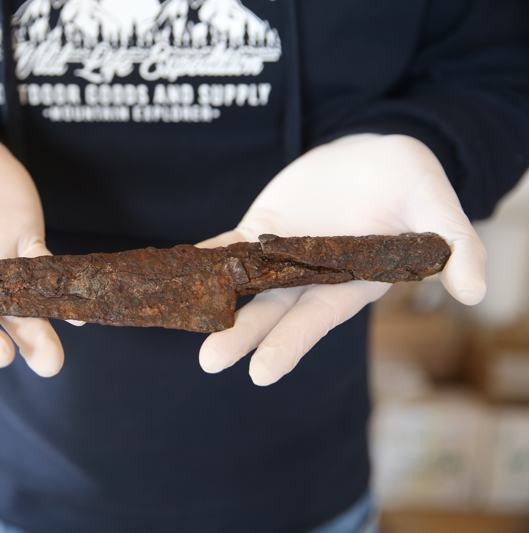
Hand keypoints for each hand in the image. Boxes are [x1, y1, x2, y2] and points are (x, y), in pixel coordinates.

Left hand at [196, 134, 485, 385]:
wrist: (372, 155)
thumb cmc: (409, 181)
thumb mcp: (436, 206)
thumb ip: (454, 246)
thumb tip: (477, 292)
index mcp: (351, 282)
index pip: (316, 319)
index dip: (290, 344)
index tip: (261, 374)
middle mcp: (311, 277)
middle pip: (272, 311)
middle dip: (242, 335)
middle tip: (209, 361)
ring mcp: (282, 255)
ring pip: (243, 284)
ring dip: (214, 302)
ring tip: (180, 322)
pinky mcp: (261, 229)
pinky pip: (227, 246)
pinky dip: (203, 259)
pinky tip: (176, 273)